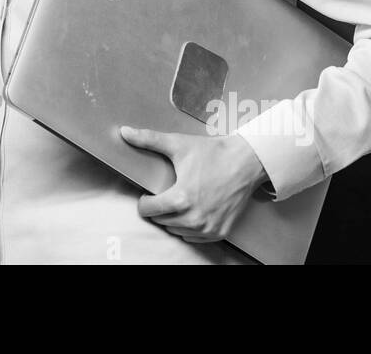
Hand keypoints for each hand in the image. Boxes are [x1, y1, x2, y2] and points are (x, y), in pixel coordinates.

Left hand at [119, 125, 267, 243]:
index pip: (148, 210)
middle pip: (161, 221)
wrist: (246, 162)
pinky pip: (193, 238)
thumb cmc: (213, 153)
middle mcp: (195, 218)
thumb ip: (148, 139)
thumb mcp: (178, 144)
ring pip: (176, 231)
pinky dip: (189, 228)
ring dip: (173, 219)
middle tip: (166, 194)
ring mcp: (208, 227)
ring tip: (179, 201)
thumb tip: (124, 132)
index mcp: (181, 198)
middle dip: (159, 209)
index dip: (144, 201)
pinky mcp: (219, 232)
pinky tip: (192, 212)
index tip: (149, 194)